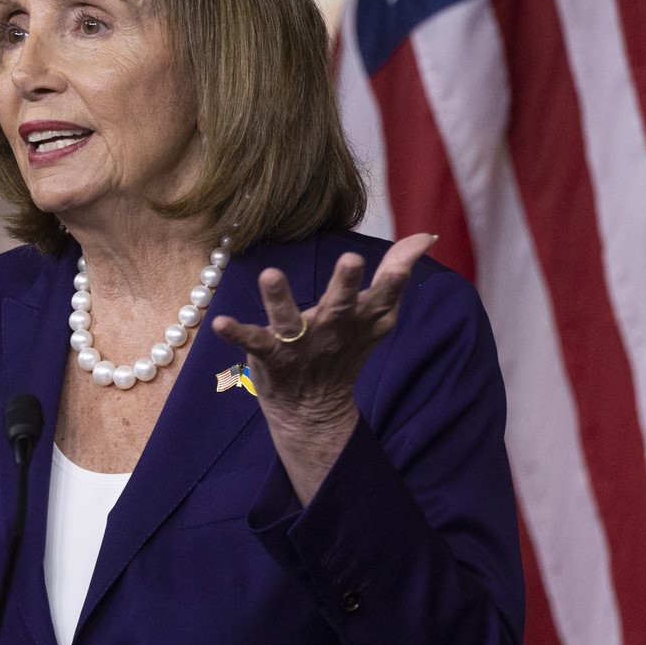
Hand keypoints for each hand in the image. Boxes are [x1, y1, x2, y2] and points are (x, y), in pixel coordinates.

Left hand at [211, 233, 435, 504]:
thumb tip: (425, 236)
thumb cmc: (345, 346)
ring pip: (291, 320)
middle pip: (343, 304)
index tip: (419, 243)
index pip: (386, 292)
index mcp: (361, 317)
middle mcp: (333, 328)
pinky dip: (237, 333)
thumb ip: (396, 273)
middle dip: (347, 283)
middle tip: (351, 259)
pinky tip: (220, 322)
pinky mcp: (271, 355)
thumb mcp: (377, 314)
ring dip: (280, 299)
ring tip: (270, 274)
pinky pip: (253, 341)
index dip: (399, 272)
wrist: (315, 408)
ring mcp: (301, 344)